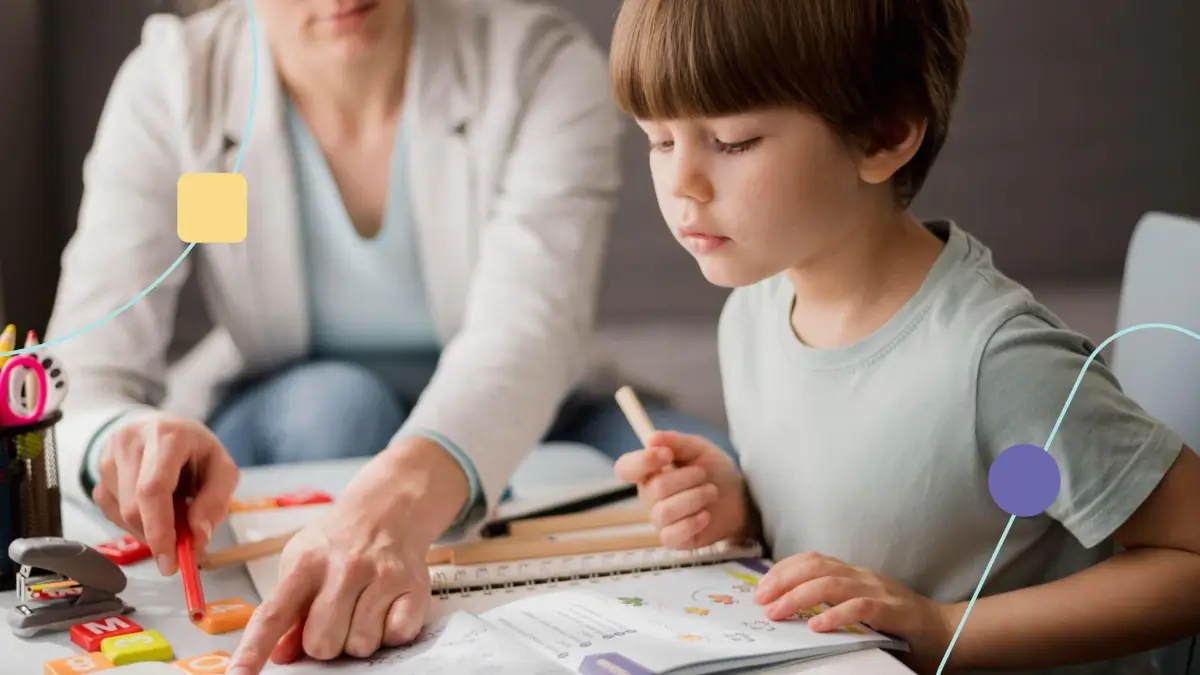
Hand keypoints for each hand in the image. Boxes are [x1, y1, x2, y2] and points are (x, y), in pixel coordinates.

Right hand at [93, 415, 238, 574]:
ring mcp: (108, 458)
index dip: (159, 530)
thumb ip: (215, 501)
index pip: (153, 489)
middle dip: (158, 537)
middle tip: (180, 550)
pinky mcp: (98, 475)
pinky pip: (113, 514)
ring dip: (149, 528)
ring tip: (173, 509)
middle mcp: (130, 442)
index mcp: (166, 436)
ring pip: (123, 515)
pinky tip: (153, 508)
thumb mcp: (222, 469)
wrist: (163, 428)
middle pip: (134, 508)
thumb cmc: (195, 450)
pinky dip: (136, 523)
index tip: (170, 561)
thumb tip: (197, 537)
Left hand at [227, 437, 468, 673]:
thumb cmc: (340, 541)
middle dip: (326, 642)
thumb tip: (280, 654)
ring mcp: (382, 576)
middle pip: (322, 643)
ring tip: (364, 606)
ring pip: (359, 646)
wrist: (391, 506)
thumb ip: (289, 609)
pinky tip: (388, 604)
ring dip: (360, 636)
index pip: (273, 615)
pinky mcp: (414, 587)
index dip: (253, 651)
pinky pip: (395, 637)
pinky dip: (391, 630)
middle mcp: (344, 567)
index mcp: (306, 563)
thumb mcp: (303, 561)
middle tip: (336, 615)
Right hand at [614, 430, 747, 548]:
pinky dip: (692, 522)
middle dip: (688, 478)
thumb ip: (676, 442)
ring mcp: (660, 519)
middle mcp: (649, 496)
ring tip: (711, 492)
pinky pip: (671, 534)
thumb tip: (652, 438)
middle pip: (655, 488)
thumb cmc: (714, 471)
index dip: (642, 461)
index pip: (626, 468)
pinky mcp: (673, 539)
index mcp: (650, 471)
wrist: (739, 497)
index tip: (667, 454)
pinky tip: (706, 515)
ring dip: (695, 498)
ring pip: (665, 511)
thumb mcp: (698, 449)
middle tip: (704, 475)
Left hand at [754, 552, 954, 673]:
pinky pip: (861, 608)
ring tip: (778, 612)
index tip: (761, 587)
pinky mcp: (894, 611)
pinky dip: (836, 615)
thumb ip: (833, 604)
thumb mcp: (859, 608)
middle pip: (815, 566)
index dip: (783, 569)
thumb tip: (790, 611)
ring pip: (831, 584)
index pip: (811, 559)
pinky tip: (817, 625)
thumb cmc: (899, 625)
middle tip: (760, 600)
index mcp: (852, 574)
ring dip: (798, 597)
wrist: (946, 632)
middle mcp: (862, 576)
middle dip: (782, 580)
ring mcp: (879, 591)